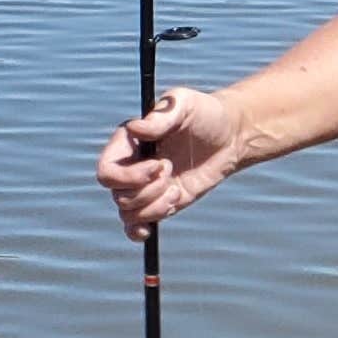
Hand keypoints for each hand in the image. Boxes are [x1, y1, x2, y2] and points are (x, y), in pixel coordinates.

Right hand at [96, 85, 242, 235]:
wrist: (230, 137)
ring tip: (176, 191)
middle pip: (117, 194)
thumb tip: (136, 128)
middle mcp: (131, 166)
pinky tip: (152, 228)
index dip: (128, 175)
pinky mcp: (159, 203)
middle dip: (147, 189)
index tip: (160, 165)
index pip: (107, 169)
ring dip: (154, 207)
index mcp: (128, 142)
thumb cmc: (206, 114)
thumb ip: (161, 117)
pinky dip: (139, 231)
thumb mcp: (186, 106)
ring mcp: (144, 187)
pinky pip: (136, 225)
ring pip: (128, 212)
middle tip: (171, 169)